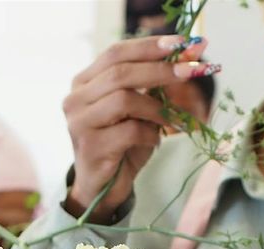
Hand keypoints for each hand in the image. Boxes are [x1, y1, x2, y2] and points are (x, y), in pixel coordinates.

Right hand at [63, 34, 213, 221]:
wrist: (101, 190)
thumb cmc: (120, 147)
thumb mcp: (136, 112)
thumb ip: (149, 87)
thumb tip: (185, 59)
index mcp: (84, 83)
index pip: (115, 53)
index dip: (148, 46)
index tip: (180, 44)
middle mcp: (75, 99)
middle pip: (120, 73)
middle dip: (159, 70)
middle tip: (188, 72)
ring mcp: (79, 123)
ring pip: (124, 99)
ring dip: (156, 107)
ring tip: (171, 119)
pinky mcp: (90, 146)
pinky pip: (129, 130)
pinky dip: (150, 133)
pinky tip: (155, 141)